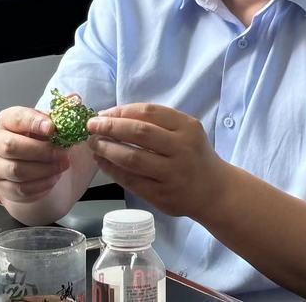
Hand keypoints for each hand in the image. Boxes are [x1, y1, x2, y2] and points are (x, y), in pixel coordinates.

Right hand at [0, 106, 72, 203]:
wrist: (27, 162)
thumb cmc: (38, 138)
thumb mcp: (47, 122)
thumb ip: (61, 111)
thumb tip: (75, 99)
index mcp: (7, 121)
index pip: (16, 118)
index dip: (34, 122)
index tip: (52, 128)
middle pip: (11, 147)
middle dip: (41, 151)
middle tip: (62, 152)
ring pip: (17, 170)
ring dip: (45, 169)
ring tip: (63, 165)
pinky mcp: (3, 186)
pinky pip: (21, 189)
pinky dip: (41, 184)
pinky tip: (54, 177)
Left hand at [86, 104, 226, 218]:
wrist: (214, 191)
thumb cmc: (193, 155)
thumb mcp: (185, 131)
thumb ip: (157, 123)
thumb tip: (112, 116)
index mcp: (187, 127)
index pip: (149, 112)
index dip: (122, 111)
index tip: (103, 113)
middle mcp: (181, 149)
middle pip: (139, 133)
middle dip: (110, 127)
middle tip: (91, 126)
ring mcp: (172, 174)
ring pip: (132, 158)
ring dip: (107, 149)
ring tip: (93, 144)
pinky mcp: (162, 195)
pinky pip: (131, 180)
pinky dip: (112, 170)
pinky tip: (102, 162)